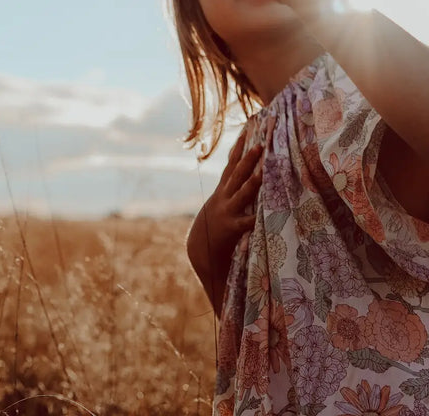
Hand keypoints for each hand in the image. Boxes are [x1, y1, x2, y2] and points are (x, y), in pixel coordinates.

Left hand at [186, 131, 262, 311]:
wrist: (198, 239)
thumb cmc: (216, 259)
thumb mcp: (223, 279)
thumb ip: (226, 300)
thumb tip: (226, 332)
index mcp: (231, 230)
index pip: (245, 223)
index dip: (252, 217)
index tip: (260, 213)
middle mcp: (227, 208)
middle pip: (244, 192)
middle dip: (254, 181)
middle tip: (265, 167)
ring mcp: (225, 194)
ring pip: (240, 174)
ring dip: (250, 159)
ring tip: (261, 143)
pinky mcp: (226, 185)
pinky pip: (235, 163)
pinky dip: (241, 148)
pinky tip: (249, 131)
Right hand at [202, 131, 262, 260]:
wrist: (201, 250)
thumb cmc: (216, 225)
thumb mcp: (220, 203)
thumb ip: (232, 189)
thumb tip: (245, 174)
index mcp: (223, 190)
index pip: (231, 163)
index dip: (239, 147)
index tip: (248, 129)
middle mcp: (224, 197)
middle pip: (237, 174)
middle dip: (248, 159)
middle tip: (260, 144)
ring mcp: (228, 211)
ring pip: (242, 193)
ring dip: (253, 181)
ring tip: (264, 171)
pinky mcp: (232, 228)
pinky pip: (247, 222)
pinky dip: (255, 218)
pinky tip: (265, 213)